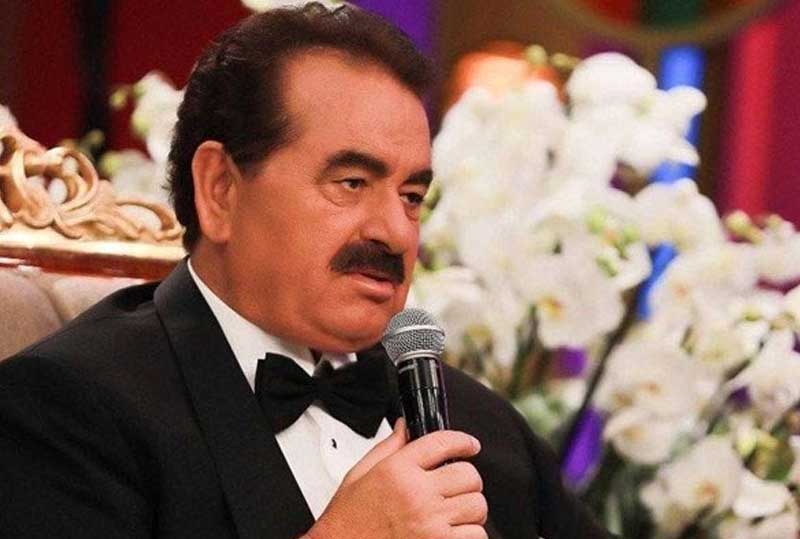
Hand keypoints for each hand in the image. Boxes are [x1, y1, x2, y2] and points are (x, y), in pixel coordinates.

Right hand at [306, 419, 487, 538]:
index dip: (463, 441)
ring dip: (471, 507)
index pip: (443, 443)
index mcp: (398, 471)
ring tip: (455, 510)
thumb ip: (389, 447)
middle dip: (466, 478)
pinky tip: (455, 531)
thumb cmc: (348, 519)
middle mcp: (417, 495)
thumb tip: (405, 427)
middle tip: (457, 484)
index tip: (469, 445)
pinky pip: (477, 535)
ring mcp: (430, 523)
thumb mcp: (360, 474)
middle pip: (468, 474)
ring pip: (477, 505)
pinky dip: (471, 533)